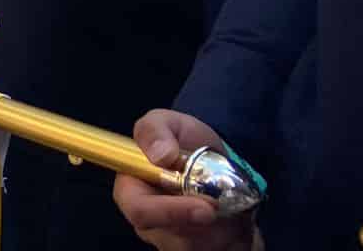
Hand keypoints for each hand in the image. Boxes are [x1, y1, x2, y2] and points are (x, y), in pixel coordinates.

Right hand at [113, 111, 257, 250]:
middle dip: (202, 226)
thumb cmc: (187, 143)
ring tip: (229, 207)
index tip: (204, 206)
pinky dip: (229, 238)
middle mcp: (147, 221)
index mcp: (132, 189)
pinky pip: (213, 249)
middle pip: (169, 236)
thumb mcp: (171, 123)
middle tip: (222, 210)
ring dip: (219, 230)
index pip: (138, 209)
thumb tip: (160, 155)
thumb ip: (156, 129)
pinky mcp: (192, 249)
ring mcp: (170, 240)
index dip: (167, 212)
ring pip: (194, 246)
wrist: (220, 167)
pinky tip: (230, 220)